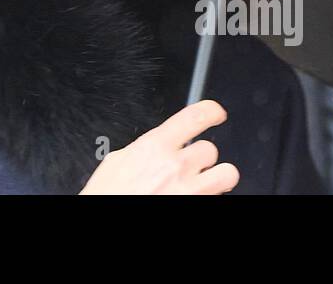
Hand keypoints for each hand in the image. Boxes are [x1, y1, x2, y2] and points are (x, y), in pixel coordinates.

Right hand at [78, 99, 239, 193]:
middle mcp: (176, 166)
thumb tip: (149, 148)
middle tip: (190, 166)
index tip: (216, 112)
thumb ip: (141, 151)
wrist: (105, 220)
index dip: (212, 110)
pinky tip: (194, 197)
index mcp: (154, 147)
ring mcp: (190, 190)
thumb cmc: (107, 195)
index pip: (195, 116)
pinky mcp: (197, 206)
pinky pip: (218, 197)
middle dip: (202, 157)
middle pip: (211, 149)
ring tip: (207, 182)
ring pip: (227, 173)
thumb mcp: (116, 162)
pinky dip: (210, 197)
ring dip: (218, 177)